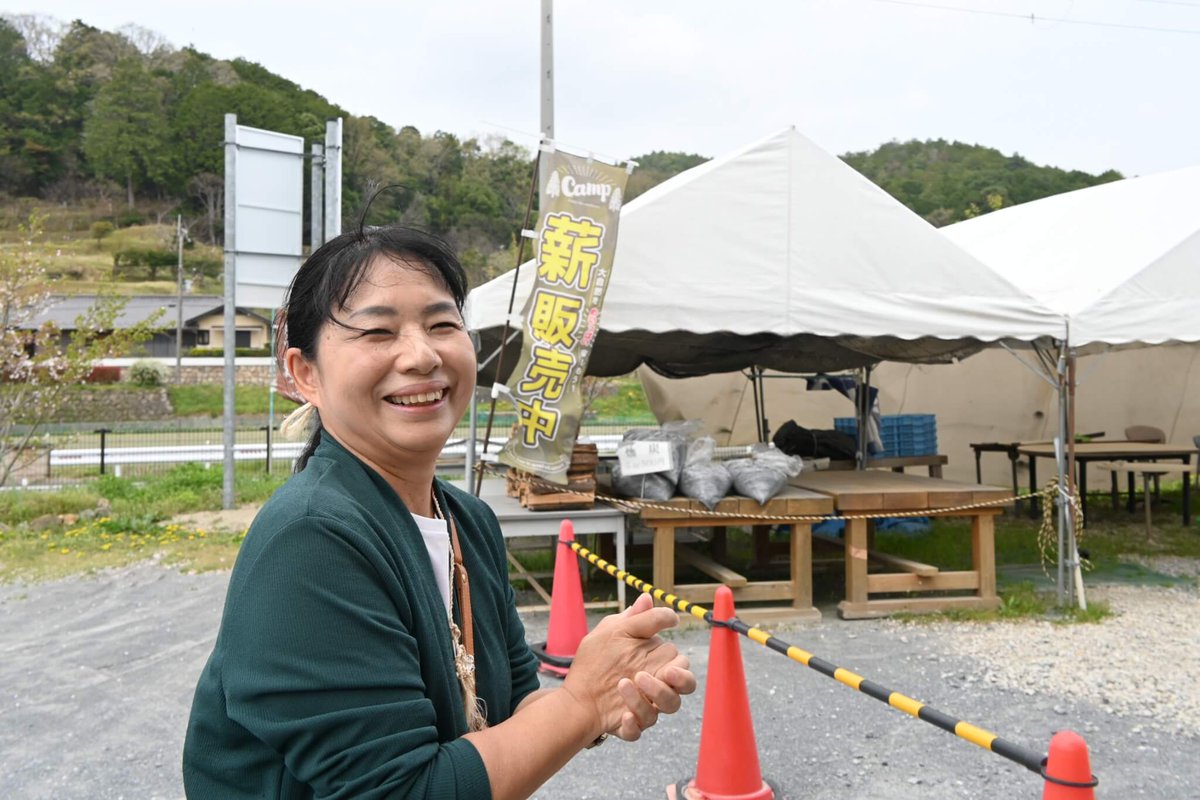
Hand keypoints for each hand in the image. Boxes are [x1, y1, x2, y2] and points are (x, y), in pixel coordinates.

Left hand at [561, 593, 687, 739]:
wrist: (573, 688)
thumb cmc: (597, 657)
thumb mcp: (614, 631)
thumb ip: (635, 617)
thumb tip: (650, 598)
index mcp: (658, 666)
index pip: (681, 668)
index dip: (680, 670)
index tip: (669, 666)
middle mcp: (655, 689)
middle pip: (681, 693)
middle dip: (673, 686)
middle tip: (658, 676)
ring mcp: (643, 708)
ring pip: (662, 712)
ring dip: (648, 699)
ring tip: (624, 683)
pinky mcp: (628, 726)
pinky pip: (637, 731)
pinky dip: (632, 725)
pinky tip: (622, 715)